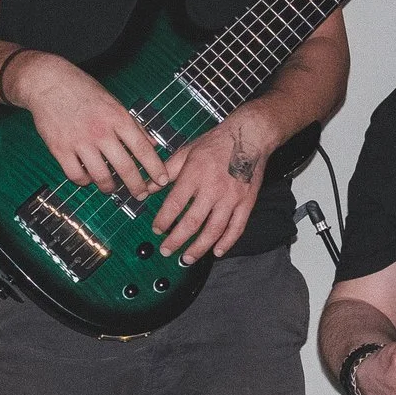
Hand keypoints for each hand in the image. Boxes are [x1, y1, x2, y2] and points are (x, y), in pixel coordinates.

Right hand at [15, 52, 164, 198]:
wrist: (47, 82)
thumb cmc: (82, 90)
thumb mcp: (113, 101)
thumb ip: (133, 124)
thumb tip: (152, 144)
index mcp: (117, 117)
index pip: (142, 148)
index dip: (154, 167)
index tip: (162, 180)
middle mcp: (100, 131)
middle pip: (124, 167)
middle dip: (136, 186)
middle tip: (141, 195)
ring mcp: (79, 141)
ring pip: (101, 176)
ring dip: (110, 187)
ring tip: (112, 188)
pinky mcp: (60, 149)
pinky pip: (76, 175)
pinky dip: (84, 181)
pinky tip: (87, 178)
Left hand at [153, 112, 274, 261]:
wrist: (249, 136)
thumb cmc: (216, 143)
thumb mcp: (186, 153)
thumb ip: (166, 172)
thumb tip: (146, 188)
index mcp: (195, 175)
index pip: (175, 204)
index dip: (163, 220)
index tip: (156, 229)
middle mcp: (212, 188)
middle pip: (192, 222)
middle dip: (176, 240)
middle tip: (166, 250)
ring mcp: (231, 198)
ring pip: (214, 230)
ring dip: (199, 247)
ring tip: (187, 258)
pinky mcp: (246, 203)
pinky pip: (237, 227)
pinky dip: (227, 242)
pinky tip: (217, 252)